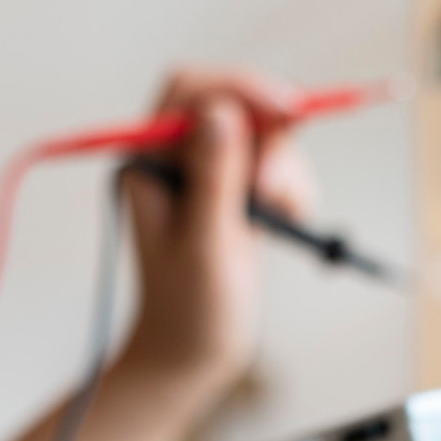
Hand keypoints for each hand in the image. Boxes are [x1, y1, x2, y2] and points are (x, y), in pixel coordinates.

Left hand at [118, 66, 316, 388]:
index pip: (189, 91)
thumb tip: (220, 115)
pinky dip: (292, 187)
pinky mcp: (238, 190)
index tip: (283, 108)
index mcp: (149, 161)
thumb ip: (212, 178)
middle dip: (269, 132)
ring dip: (284, 169)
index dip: (237, 87)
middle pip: (234, 102)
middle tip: (281, 178)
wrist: (192, 354)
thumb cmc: (189, 310)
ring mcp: (210, 172)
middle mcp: (176, 157)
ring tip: (275, 216)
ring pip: (264, 133)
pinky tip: (284, 222)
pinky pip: (278, 164)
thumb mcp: (203, 244)